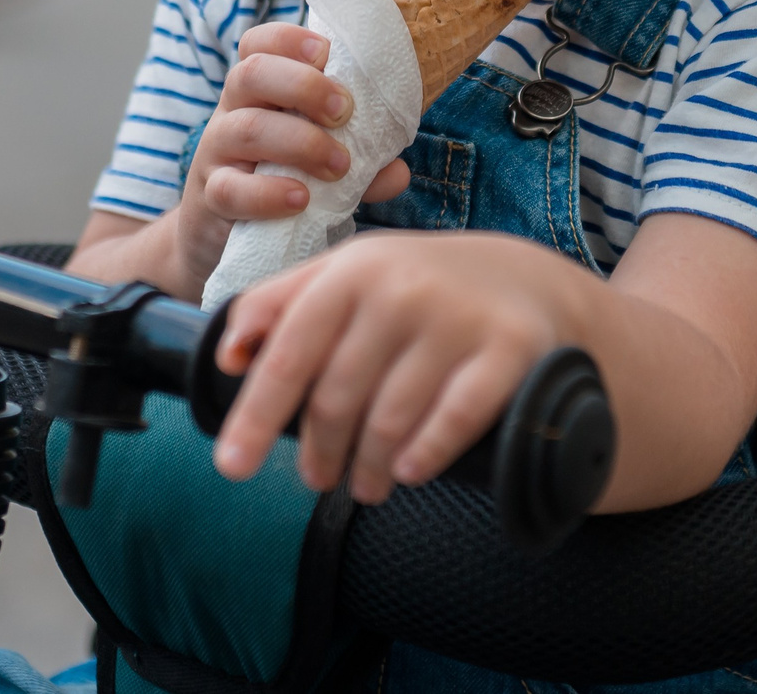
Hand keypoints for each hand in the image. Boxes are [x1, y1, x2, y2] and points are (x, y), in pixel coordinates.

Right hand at [169, 22, 409, 288]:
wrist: (225, 235)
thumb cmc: (282, 180)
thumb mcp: (321, 162)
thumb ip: (362, 163)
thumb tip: (398, 171)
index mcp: (259, 90)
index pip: (259, 44)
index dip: (289, 39)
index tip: (326, 52)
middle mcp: (232, 111)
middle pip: (251, 73)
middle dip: (303, 86)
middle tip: (344, 111)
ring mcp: (217, 153)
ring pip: (245, 128)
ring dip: (300, 142)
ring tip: (338, 165)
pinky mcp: (211, 197)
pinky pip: (230, 189)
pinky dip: (269, 193)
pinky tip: (301, 199)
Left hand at [212, 230, 581, 502]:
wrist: (529, 280)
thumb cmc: (420, 288)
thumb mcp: (350, 275)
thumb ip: (281, 304)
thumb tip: (227, 354)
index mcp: (353, 271)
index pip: (289, 353)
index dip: (256, 414)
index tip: (232, 467)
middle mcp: (402, 289)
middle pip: (337, 399)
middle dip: (320, 453)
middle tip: (319, 478)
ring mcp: (457, 319)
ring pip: (390, 419)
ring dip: (369, 467)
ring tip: (366, 484)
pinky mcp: (508, 349)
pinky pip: (454, 419)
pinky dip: (426, 454)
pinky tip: (410, 472)